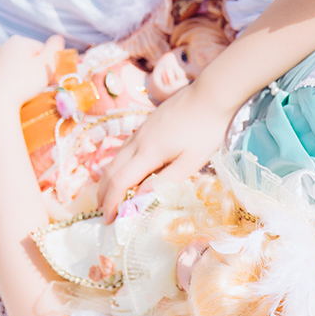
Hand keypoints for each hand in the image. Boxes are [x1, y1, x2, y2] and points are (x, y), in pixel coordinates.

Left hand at [0, 34, 64, 112]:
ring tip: (22, 93)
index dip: (48, 65)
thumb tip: (59, 38)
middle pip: (25, 58)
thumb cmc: (23, 83)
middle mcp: (1, 46)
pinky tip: (9, 95)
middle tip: (37, 87)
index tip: (49, 79)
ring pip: (11, 68)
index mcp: (18, 41)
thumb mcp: (46, 65)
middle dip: (33, 70)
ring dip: (19, 77)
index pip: (41, 50)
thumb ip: (55, 49)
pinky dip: (6, 84)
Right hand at [97, 77, 233, 221]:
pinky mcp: (147, 126)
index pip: (119, 182)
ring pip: (115, 159)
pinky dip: (118, 166)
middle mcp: (138, 141)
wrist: (211, 95)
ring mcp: (140, 131)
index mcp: (148, 152)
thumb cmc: (206, 131)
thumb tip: (140, 198)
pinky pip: (125, 150)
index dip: (111, 203)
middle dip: (103, 194)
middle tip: (104, 213)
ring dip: (108, 180)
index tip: (107, 220)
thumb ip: (165, 181)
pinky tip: (125, 173)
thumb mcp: (190, 162)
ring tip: (109, 197)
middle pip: (111, 171)